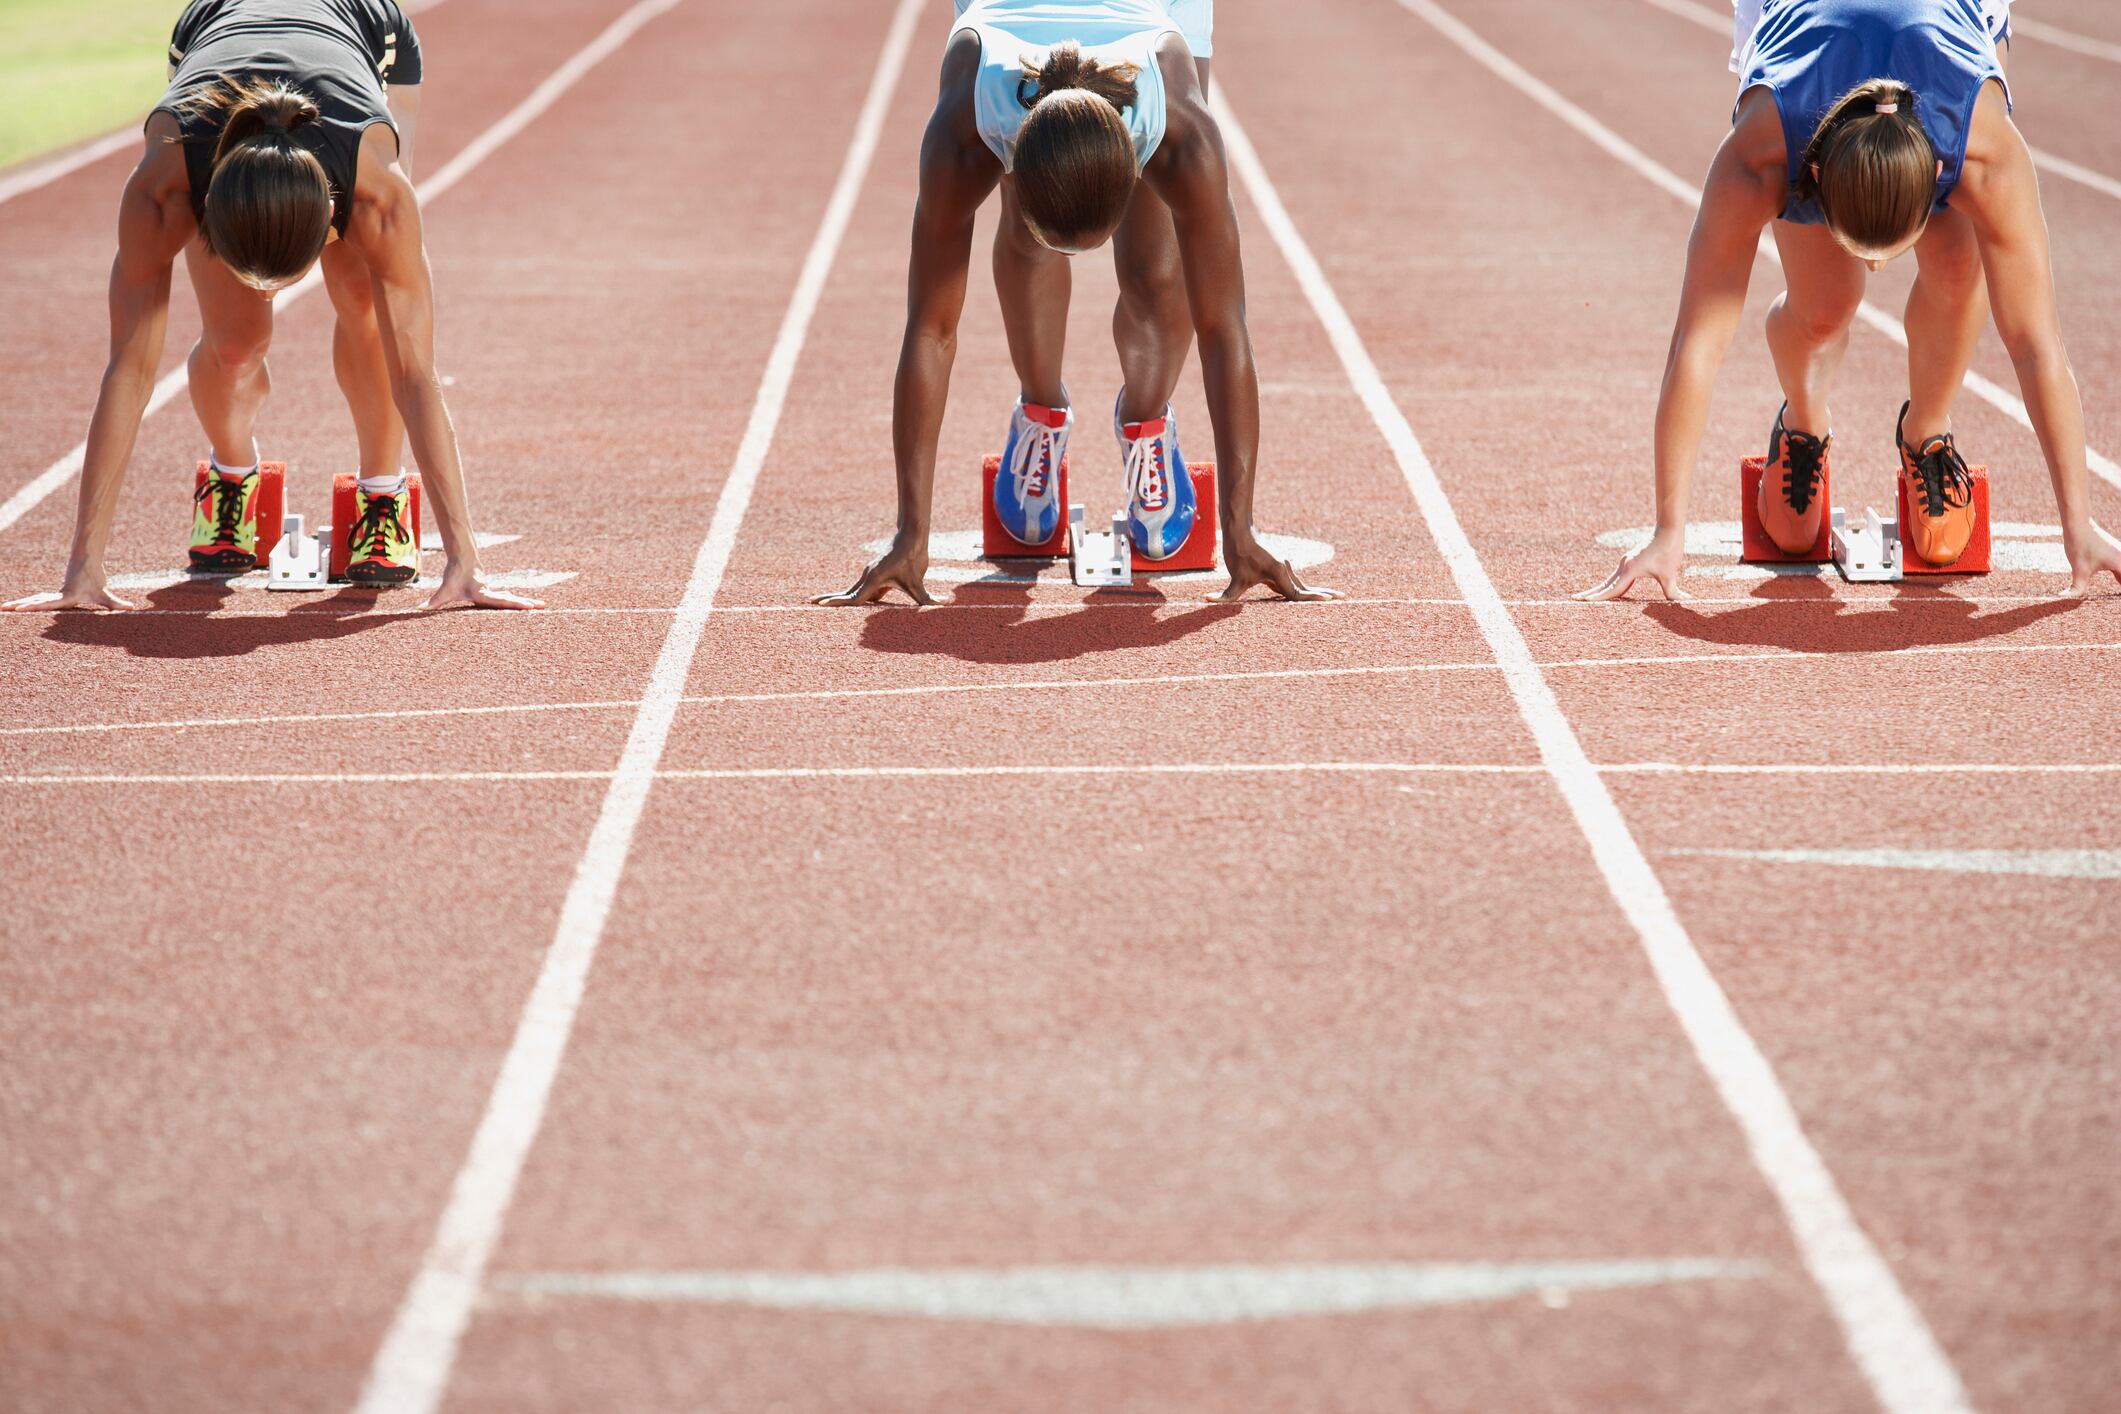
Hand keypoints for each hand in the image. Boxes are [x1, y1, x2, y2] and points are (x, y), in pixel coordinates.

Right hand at [3, 577, 132, 611]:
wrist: (87, 561)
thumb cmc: (95, 579)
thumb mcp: (105, 594)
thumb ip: (116, 603)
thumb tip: (132, 607)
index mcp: (66, 597)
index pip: (48, 603)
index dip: (34, 607)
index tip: (20, 608)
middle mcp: (56, 595)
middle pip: (34, 601)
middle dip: (19, 606)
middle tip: (2, 609)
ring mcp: (53, 593)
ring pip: (33, 599)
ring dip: (19, 604)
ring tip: (3, 609)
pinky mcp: (54, 593)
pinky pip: (37, 599)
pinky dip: (27, 603)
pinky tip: (17, 607)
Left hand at [424, 561, 540, 609]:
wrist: (462, 557)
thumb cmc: (454, 575)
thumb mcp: (445, 590)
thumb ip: (434, 601)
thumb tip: (418, 609)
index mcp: (483, 594)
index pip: (501, 601)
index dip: (515, 604)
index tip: (529, 606)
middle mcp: (491, 592)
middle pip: (511, 599)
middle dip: (527, 603)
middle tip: (543, 606)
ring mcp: (494, 591)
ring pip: (512, 597)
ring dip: (526, 602)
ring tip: (542, 606)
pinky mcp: (493, 591)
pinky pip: (507, 598)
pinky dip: (518, 601)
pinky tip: (527, 605)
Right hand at [813, 532, 934, 605]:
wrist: (911, 536)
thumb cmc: (914, 558)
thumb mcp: (919, 582)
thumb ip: (927, 598)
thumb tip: (945, 606)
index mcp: (874, 579)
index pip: (854, 597)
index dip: (838, 603)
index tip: (822, 605)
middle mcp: (868, 577)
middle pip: (846, 593)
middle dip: (829, 599)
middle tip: (810, 603)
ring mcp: (870, 576)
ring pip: (852, 591)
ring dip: (838, 598)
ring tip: (820, 603)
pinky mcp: (876, 576)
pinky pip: (862, 589)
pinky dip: (852, 596)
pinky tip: (847, 603)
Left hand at [1211, 530, 1339, 602]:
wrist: (1240, 532)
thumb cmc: (1238, 555)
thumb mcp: (1233, 579)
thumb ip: (1225, 596)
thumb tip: (1205, 600)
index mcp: (1279, 574)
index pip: (1298, 594)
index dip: (1313, 598)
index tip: (1329, 600)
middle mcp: (1285, 571)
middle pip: (1306, 588)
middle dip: (1324, 594)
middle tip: (1344, 597)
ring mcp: (1282, 569)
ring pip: (1301, 584)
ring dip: (1316, 591)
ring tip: (1334, 597)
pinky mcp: (1278, 567)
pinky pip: (1293, 581)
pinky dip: (1304, 587)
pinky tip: (1312, 591)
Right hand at [1575, 528, 1688, 601]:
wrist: (1668, 529)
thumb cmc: (1669, 550)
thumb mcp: (1670, 573)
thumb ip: (1672, 591)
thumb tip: (1682, 602)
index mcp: (1630, 570)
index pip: (1611, 589)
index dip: (1598, 598)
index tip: (1584, 602)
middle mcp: (1624, 566)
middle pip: (1604, 584)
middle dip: (1590, 593)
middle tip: (1574, 599)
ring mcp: (1626, 563)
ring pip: (1609, 580)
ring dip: (1598, 589)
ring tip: (1585, 597)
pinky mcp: (1630, 561)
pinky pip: (1616, 577)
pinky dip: (1610, 585)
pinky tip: (1607, 590)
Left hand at [2063, 520, 2120, 596]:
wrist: (2078, 525)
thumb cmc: (2079, 546)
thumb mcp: (2078, 570)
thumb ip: (2077, 588)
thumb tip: (2065, 599)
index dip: (2119, 595)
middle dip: (2119, 588)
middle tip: (2116, 605)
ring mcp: (2120, 554)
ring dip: (2120, 581)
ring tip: (2115, 595)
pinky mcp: (2114, 552)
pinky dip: (2120, 576)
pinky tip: (2117, 580)